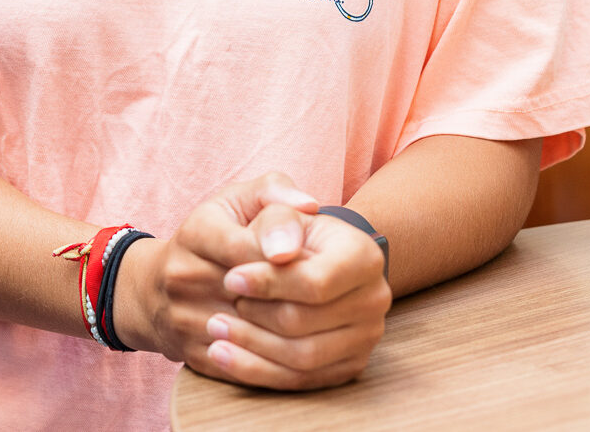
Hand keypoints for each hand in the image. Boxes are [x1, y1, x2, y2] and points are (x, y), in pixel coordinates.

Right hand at [114, 173, 318, 369]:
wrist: (156, 289)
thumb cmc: (215, 234)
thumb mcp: (238, 200)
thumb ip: (275, 193)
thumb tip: (310, 205)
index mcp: (198, 233)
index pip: (251, 248)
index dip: (291, 257)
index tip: (320, 262)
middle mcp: (183, 276)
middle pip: (253, 296)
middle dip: (297, 298)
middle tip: (334, 299)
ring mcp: (184, 320)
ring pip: (251, 337)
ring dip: (293, 335)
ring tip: (325, 326)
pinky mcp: (193, 356)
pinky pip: (242, 367)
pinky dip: (277, 363)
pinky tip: (303, 350)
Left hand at [208, 211, 391, 389]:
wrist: (304, 257)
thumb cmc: (285, 229)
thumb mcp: (277, 208)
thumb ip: (278, 220)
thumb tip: (279, 251)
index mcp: (364, 256)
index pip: (315, 282)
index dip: (269, 283)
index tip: (230, 278)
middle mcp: (374, 299)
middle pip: (305, 322)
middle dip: (256, 315)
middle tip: (220, 304)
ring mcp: (364, 338)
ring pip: (302, 358)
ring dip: (251, 346)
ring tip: (215, 329)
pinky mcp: (347, 367)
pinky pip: (300, 382)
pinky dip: (257, 371)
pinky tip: (224, 355)